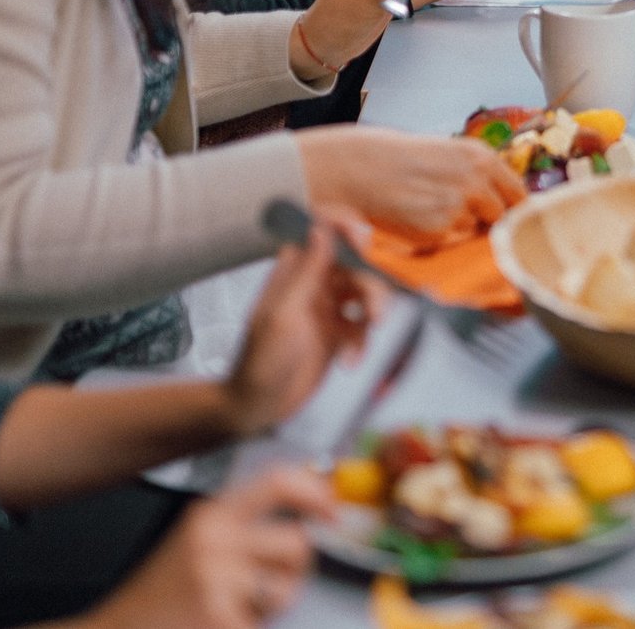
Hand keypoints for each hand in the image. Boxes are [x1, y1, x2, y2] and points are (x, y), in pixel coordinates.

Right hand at [84, 468, 331, 628]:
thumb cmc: (162, 595)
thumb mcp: (198, 541)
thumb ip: (246, 522)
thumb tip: (313, 502)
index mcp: (211, 515)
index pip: (278, 481)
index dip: (315, 493)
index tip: (330, 511)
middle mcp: (214, 540)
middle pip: (296, 542)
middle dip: (294, 570)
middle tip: (268, 586)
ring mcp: (216, 581)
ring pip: (288, 587)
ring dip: (274, 605)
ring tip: (240, 609)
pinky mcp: (219, 619)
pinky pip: (264, 622)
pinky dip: (251, 628)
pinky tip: (222, 625)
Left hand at [222, 208, 384, 434]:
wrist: (258, 407)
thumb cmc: (260, 361)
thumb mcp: (284, 314)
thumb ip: (307, 271)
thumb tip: (321, 228)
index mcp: (293, 270)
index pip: (323, 230)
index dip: (346, 226)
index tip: (364, 240)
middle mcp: (313, 283)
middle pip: (356, 263)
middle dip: (371, 285)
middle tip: (376, 312)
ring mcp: (327, 307)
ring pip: (366, 292)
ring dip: (373, 312)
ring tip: (369, 334)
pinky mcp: (338, 333)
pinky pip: (364, 325)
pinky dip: (363, 342)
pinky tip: (349, 361)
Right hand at [295, 125, 525, 247]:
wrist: (362, 169)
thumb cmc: (402, 161)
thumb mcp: (449, 155)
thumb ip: (478, 176)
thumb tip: (504, 204)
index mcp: (482, 158)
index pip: (519, 194)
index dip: (515, 210)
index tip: (513, 220)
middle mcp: (477, 181)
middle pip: (502, 217)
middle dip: (487, 223)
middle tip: (461, 217)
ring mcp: (460, 207)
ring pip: (474, 232)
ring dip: (459, 229)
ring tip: (429, 210)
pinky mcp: (440, 230)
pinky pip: (450, 242)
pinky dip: (437, 237)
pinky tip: (416, 220)